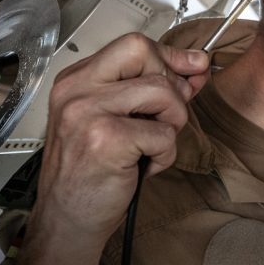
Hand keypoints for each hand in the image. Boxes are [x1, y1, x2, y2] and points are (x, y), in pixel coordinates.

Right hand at [31, 33, 209, 244]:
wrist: (67, 220)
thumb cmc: (91, 173)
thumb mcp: (116, 119)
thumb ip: (151, 89)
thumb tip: (196, 65)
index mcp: (76, 80)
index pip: (133, 45)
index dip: (169, 56)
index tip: (192, 68)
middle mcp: (76, 90)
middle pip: (145, 54)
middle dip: (170, 85)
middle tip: (164, 119)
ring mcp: (88, 112)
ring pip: (162, 93)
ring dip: (171, 123)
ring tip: (150, 146)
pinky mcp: (105, 139)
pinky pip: (164, 134)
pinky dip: (164, 155)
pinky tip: (142, 166)